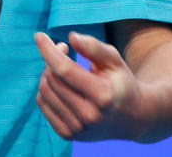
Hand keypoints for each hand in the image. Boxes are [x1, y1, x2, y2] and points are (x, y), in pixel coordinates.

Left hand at [33, 31, 153, 141]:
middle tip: (63, 48)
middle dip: (52, 58)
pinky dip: (46, 88)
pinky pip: (42, 103)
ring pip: (44, 91)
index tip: (39, 35)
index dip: (49, 51)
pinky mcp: (67, 135)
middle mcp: (89, 116)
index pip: (64, 70)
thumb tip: (71, 37)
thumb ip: (94, 47)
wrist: (131, 118)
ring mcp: (78, 129)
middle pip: (53, 79)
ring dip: (48, 72)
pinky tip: (60, 83)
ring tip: (63, 65)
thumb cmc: (120, 82)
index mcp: (103, 96)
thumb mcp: (114, 60)